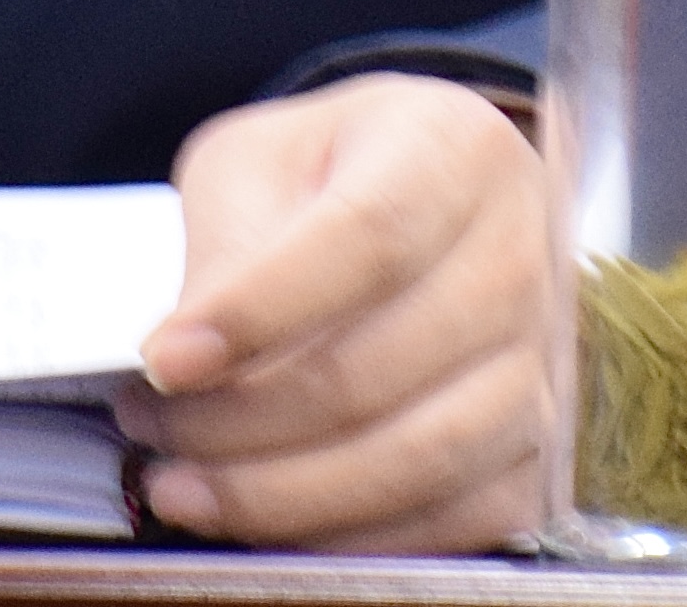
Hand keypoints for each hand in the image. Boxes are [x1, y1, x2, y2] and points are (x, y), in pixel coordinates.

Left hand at [120, 74, 549, 549]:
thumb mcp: (254, 162)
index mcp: (454, 149)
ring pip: (416, 458)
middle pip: (378, 368)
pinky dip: (341, 537)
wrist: (409, 203)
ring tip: (183, 481)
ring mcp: (537, 362)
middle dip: (239, 419)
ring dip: (280, 492)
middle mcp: (518, 255)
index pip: (368, 238)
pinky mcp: (533, 451)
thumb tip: (187, 359)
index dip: (259, 311)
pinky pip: (446, 522)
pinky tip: (259, 516)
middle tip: (148, 422)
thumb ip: (226, 244)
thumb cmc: (323, 177)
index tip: (165, 360)